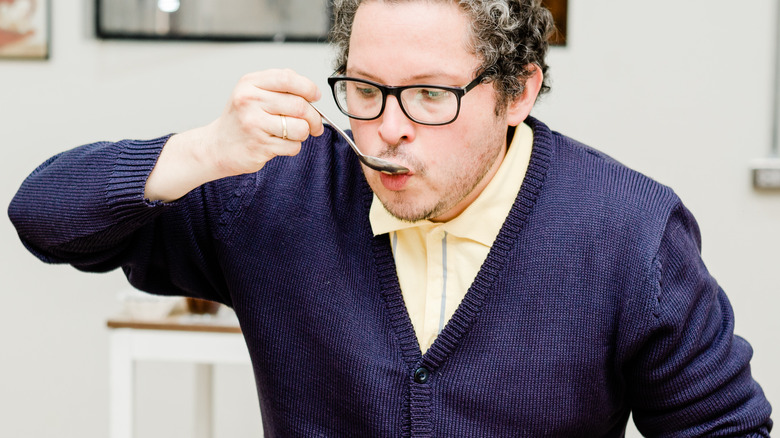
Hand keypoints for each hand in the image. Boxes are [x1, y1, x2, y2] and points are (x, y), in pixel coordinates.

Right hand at [145, 69, 324, 201]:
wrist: (217, 146)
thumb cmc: (241, 119)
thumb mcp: (253, 93)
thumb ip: (279, 87)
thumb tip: (311, 92)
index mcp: (250, 83)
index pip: (287, 78)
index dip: (308, 87)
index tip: (315, 96)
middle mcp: (250, 101)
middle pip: (299, 106)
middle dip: (314, 117)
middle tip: (314, 124)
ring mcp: (253, 124)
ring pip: (300, 128)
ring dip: (303, 134)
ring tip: (292, 134)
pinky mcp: (259, 146)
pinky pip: (292, 146)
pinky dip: (293, 147)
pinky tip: (280, 144)